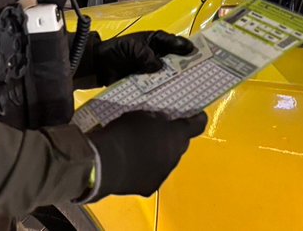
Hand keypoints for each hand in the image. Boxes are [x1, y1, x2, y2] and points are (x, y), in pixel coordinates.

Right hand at [85, 110, 207, 199]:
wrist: (104, 163)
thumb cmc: (123, 133)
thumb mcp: (141, 115)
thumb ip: (156, 119)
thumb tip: (161, 122)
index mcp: (177, 135)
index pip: (198, 125)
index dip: (196, 119)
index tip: (194, 115)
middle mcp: (175, 156)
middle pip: (180, 145)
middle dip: (172, 139)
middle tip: (156, 133)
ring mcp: (163, 174)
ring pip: (166, 161)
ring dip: (158, 156)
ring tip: (140, 151)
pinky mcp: (150, 187)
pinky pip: (152, 175)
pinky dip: (146, 170)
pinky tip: (132, 166)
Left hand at [90, 30, 195, 85]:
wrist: (98, 66)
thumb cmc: (115, 50)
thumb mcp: (130, 47)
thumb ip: (144, 54)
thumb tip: (158, 66)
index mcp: (153, 41)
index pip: (171, 41)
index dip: (182, 45)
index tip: (192, 50)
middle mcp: (156, 55)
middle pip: (174, 59)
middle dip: (184, 64)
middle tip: (197, 70)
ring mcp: (152, 70)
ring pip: (168, 73)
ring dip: (176, 79)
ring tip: (188, 85)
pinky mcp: (146, 83)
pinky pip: (158, 85)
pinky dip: (164, 89)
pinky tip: (172, 96)